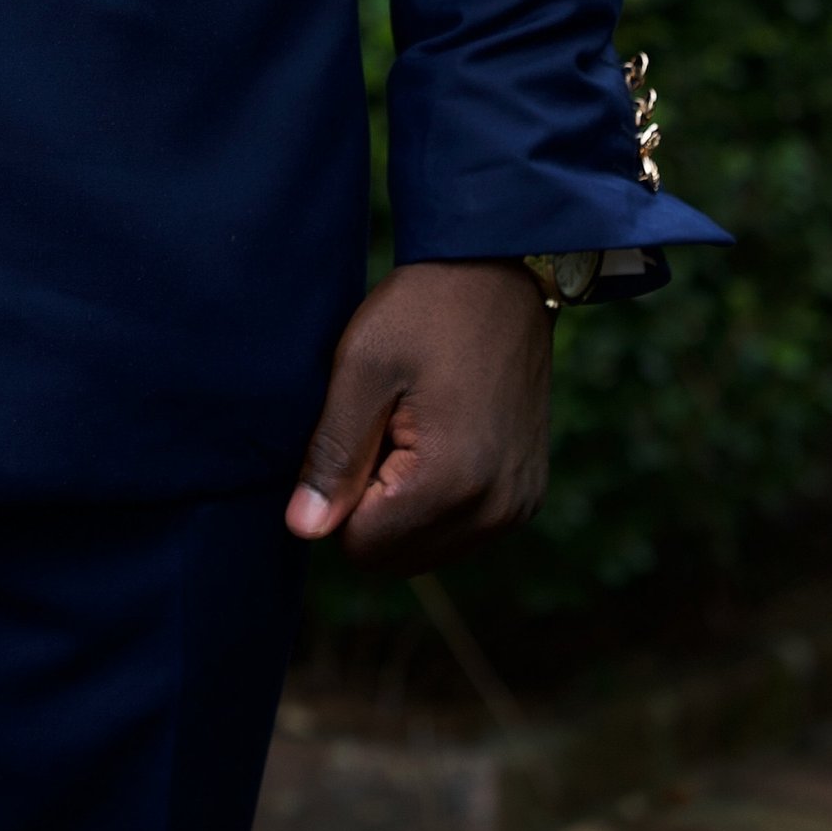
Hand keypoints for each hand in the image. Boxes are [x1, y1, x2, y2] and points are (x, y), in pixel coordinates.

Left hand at [284, 262, 551, 576]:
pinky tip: (441, 435)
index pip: (361, 547)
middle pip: (396, 558)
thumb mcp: (361, 369)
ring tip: (411, 427)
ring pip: (428, 549)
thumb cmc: (424, 310)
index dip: (339, 495)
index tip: (359, 430)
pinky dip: (438, 499)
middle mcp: (496, 511)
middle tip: (383, 427)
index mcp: (453, 484)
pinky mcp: (528, 495)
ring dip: (405, 505)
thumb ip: (332, 456)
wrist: (499, 271)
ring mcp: (518, 507)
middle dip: (372, 507)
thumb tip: (303, 530)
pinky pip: (462, 530)